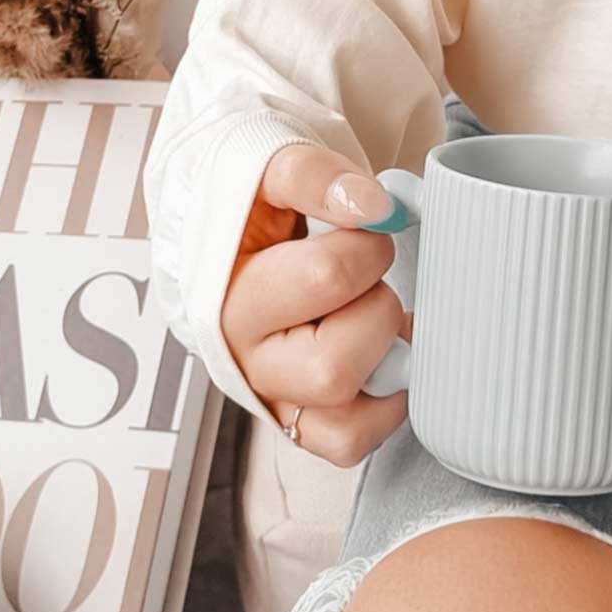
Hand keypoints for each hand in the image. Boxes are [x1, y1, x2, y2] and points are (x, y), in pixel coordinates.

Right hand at [219, 141, 411, 466]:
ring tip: (370, 312)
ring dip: (379, 358)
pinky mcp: (296, 423)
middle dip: (375, 307)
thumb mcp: (272, 170)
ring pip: (340, 418)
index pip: (329, 278)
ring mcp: (270, 396)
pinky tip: (385, 351)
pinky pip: (349, 442)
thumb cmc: (258, 202)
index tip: (371, 219)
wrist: (236, 227)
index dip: (371, 243)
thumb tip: (378, 207)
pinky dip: (384, 403)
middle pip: (333, 369)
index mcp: (226, 297)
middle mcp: (241, 360)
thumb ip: (317, 177)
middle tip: (368, 274)